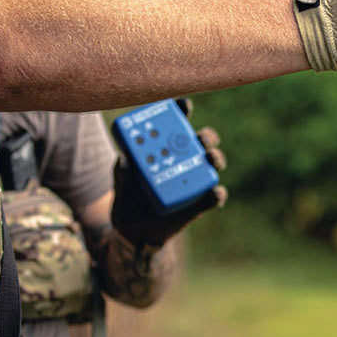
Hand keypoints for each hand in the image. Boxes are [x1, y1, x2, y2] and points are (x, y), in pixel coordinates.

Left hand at [111, 99, 227, 247]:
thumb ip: (122, 173)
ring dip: (216, 158)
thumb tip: (124, 159)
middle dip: (205, 136)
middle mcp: (183, 160)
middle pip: (201, 142)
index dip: (182, 112)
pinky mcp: (199, 203)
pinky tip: (214, 192)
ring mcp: (193, 181)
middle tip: (200, 138)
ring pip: (212, 164)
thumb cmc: (128, 200)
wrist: (134, 231)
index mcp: (164, 149)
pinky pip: (213, 196)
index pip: (175, 125)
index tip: (184, 105)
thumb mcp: (120, 186)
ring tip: (210, 159)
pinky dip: (217, 194)